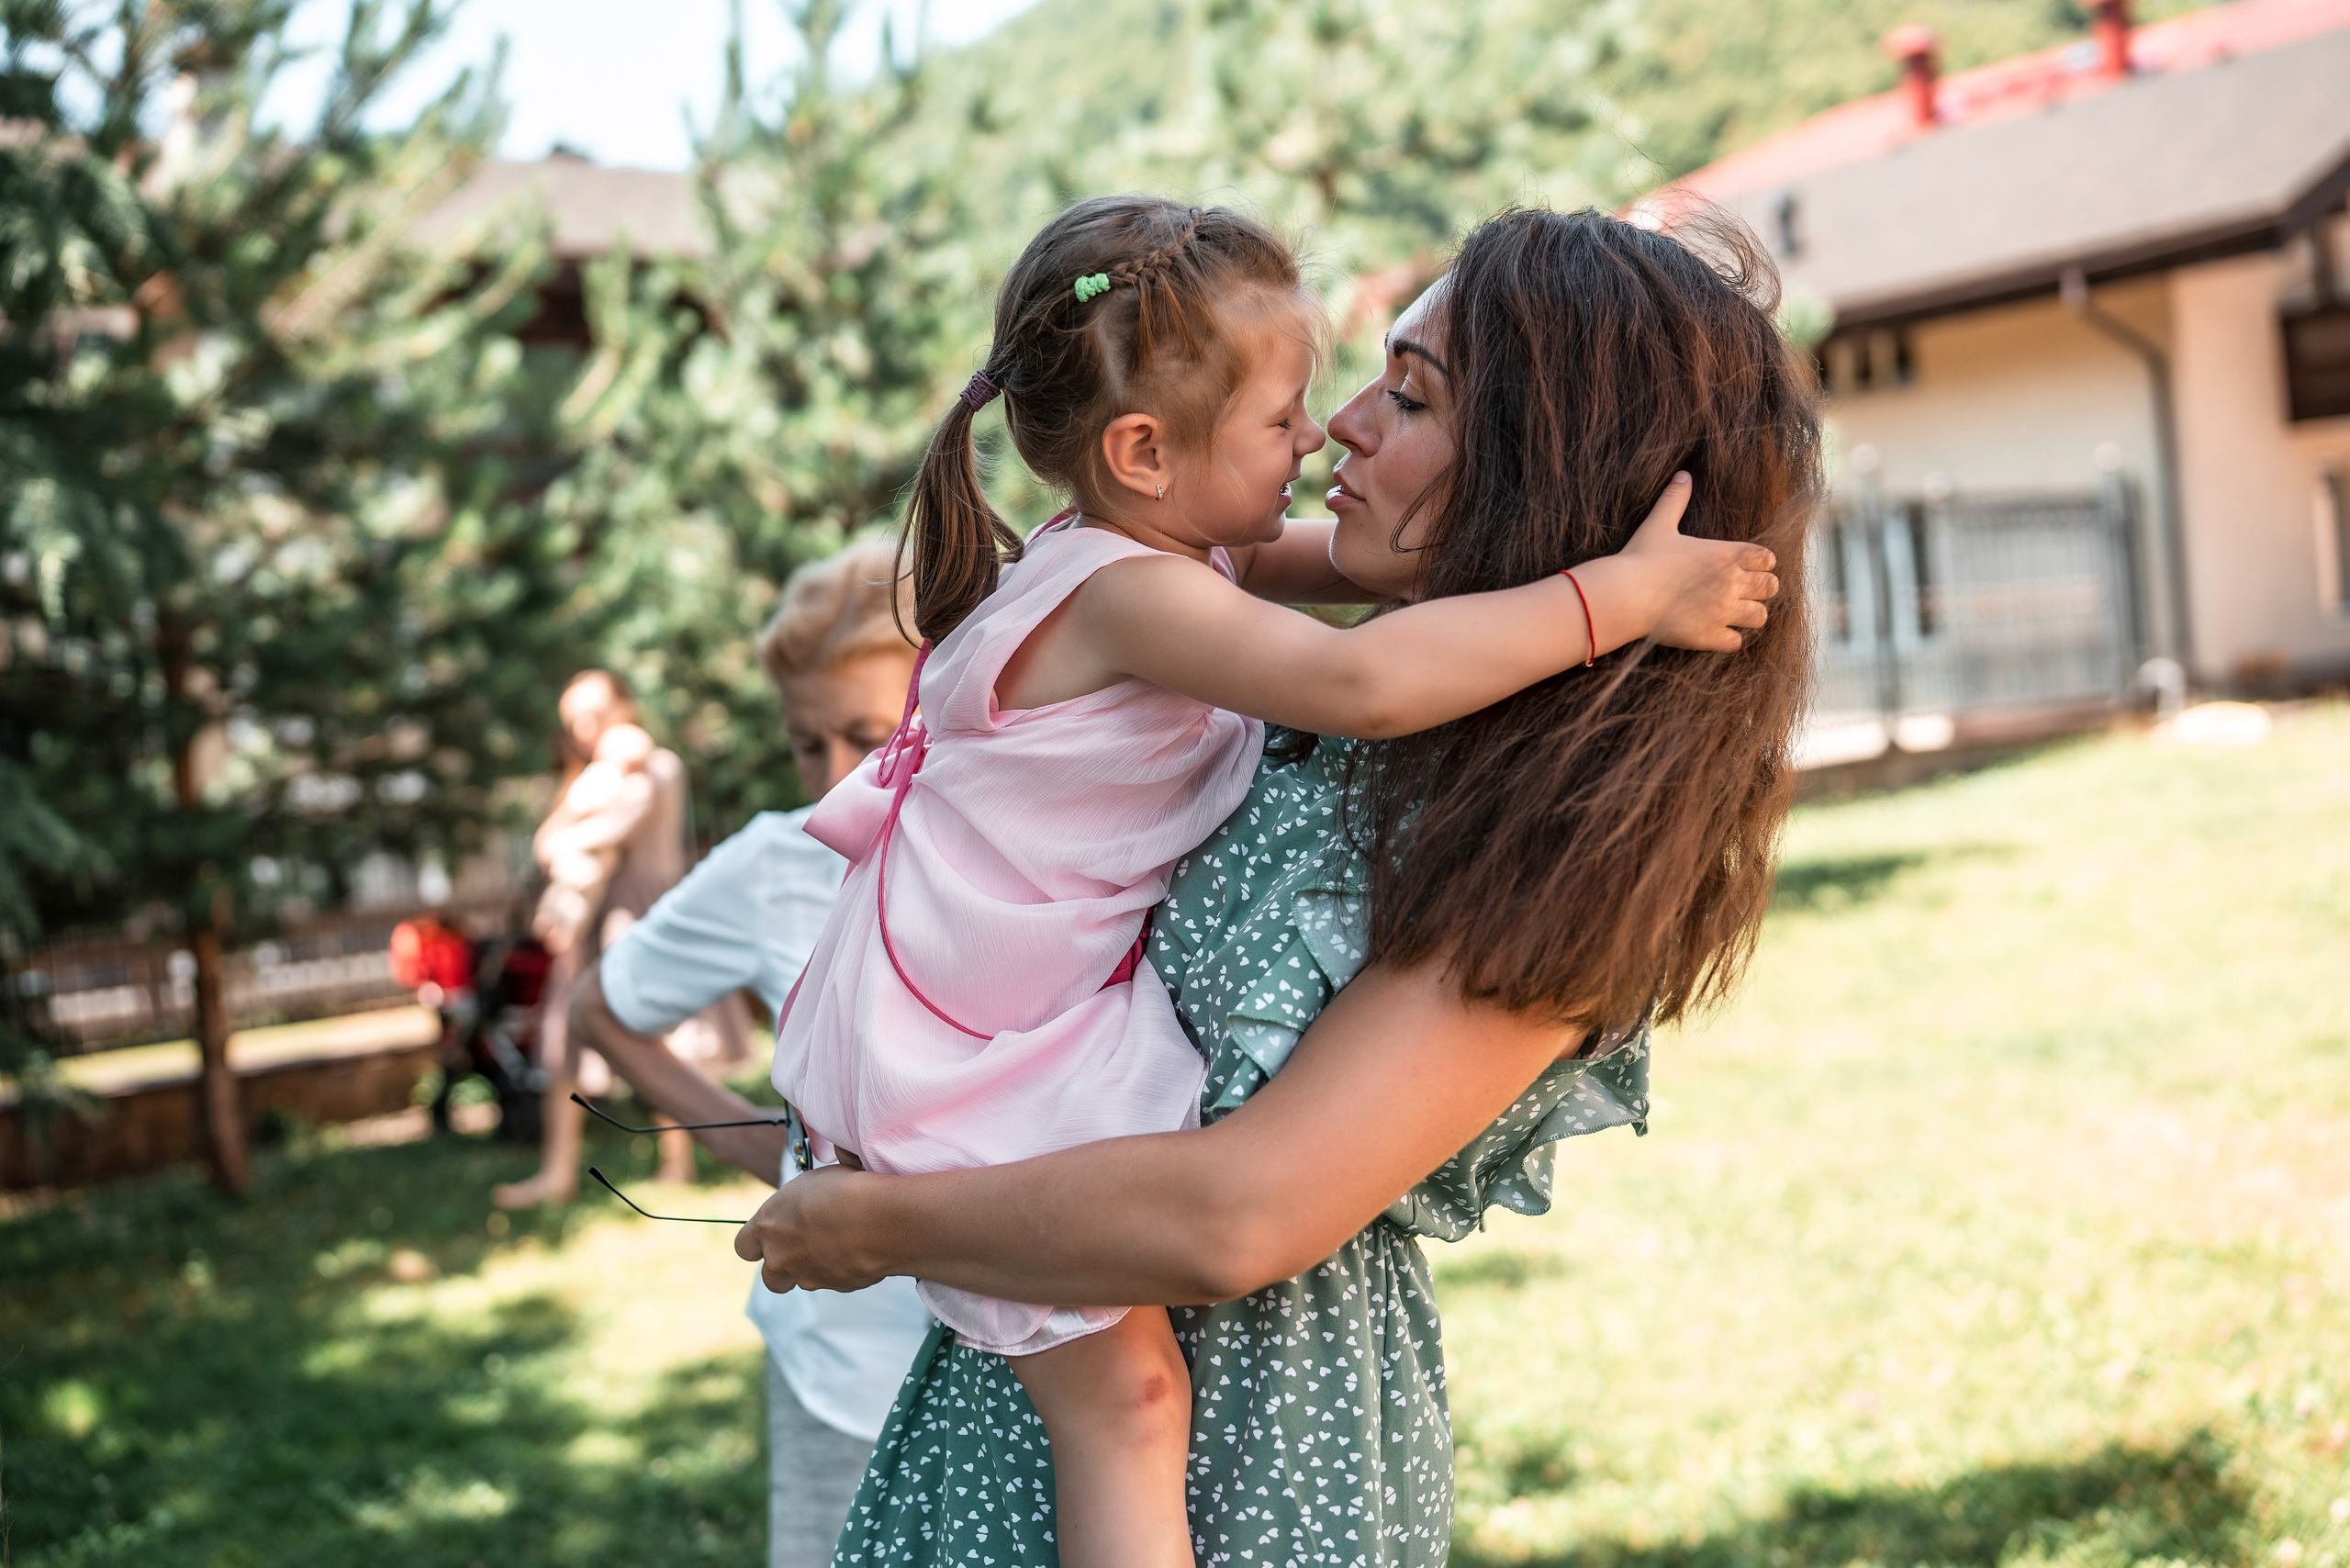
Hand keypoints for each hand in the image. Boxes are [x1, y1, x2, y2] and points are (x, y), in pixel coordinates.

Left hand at [732, 1164, 890, 1295]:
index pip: (743, 1247)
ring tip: (841, 1241)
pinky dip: (845, 1268)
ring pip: (804, 1280)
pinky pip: (836, 1280)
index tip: (773, 1234)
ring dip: (816, 1267)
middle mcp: (781, 1258)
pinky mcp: (837, 1287)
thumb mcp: (812, 1181)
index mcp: (768, 1226)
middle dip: (783, 1268)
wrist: (877, 1219)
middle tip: (805, 1247)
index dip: (757, 1243)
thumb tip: (811, 1192)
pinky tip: (862, 1247)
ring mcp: (808, 1277)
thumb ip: (801, 1199)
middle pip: (770, 1278)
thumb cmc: (844, 1191)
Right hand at [1604, 472, 1779, 652]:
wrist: (1624, 594)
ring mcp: (1722, 611)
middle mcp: (1731, 582)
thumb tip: (1683, 474)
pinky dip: (1729, 639)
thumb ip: (1675, 499)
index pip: (1768, 559)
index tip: (1747, 568)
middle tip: (1742, 592)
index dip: (1761, 563)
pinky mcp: (1710, 636)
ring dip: (1749, 615)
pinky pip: (1737, 642)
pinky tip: (1715, 632)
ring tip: (1733, 614)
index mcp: (1725, 553)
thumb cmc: (1640, 558)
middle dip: (1760, 589)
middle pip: (1771, 587)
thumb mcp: (1659, 524)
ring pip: (1760, 617)